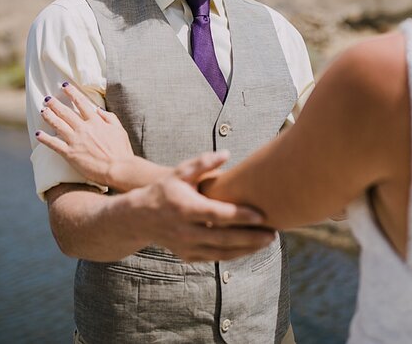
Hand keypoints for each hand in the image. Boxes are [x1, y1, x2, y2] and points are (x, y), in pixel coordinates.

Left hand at [37, 82, 133, 185]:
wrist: (118, 169)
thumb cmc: (121, 151)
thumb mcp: (119, 130)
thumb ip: (109, 118)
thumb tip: (98, 109)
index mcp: (96, 122)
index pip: (81, 103)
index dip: (72, 93)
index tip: (65, 86)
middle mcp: (83, 128)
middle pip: (66, 112)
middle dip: (55, 104)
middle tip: (47, 98)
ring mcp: (75, 140)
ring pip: (58, 125)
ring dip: (48, 116)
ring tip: (42, 110)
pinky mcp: (70, 154)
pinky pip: (54, 144)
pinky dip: (45, 138)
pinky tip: (38, 133)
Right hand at [130, 151, 275, 262]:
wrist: (138, 218)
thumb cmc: (163, 190)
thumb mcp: (179, 173)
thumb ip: (202, 163)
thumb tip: (227, 153)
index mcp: (185, 208)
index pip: (217, 214)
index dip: (240, 216)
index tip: (261, 216)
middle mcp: (186, 230)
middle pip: (224, 238)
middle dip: (250, 238)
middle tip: (273, 234)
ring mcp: (186, 246)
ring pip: (221, 252)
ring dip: (246, 249)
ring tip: (267, 241)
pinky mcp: (187, 255)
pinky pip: (215, 258)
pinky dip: (233, 254)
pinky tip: (250, 248)